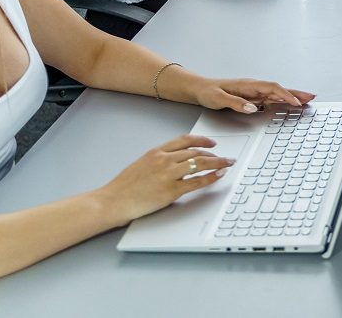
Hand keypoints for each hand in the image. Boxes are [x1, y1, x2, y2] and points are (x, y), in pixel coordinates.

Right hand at [98, 134, 233, 224]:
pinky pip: (197, 181)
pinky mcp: (171, 190)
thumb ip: (159, 160)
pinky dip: (210, 177)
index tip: (212, 142)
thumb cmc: (124, 186)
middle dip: (214, 153)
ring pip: (200, 163)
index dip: (202, 140)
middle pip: (196, 151)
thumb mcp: (141, 164)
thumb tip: (176, 161)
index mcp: (156, 152)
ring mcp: (168, 174)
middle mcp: (164, 160)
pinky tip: (218, 175)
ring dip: (217, 162)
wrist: (113, 200)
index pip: (185, 140)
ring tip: (227, 164)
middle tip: (224, 157)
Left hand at [194, 78, 316, 112]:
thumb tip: (253, 108)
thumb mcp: (218, 98)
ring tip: (307, 100)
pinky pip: (271, 99)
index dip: (285, 95)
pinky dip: (283, 101)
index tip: (296, 102)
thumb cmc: (208, 92)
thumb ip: (236, 103)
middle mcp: (254, 87)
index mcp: (248, 85)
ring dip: (292, 97)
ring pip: (277, 94)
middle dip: (296, 93)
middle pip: (279, 89)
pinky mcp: (252, 98)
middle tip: (312, 97)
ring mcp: (254, 93)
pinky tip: (289, 105)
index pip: (272, 89)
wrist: (200, 89)